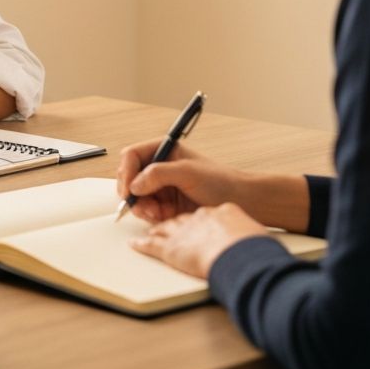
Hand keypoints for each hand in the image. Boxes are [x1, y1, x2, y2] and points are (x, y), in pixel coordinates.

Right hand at [116, 139, 248, 222]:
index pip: (132, 156)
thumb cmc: (221, 182)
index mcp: (164, 150)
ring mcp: (162, 187)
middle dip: (132, 192)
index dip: (126, 171)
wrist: (242, 203)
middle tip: (139, 204)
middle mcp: (159, 167)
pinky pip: (147, 210)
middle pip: (130, 177)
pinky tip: (161, 217)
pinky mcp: (166, 205)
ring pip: (136, 196)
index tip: (128, 188)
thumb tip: (135, 184)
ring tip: (155, 213)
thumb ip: (158, 174)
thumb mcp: (188, 172)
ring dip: (141, 206)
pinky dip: (149, 215)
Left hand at [130, 203, 269, 277]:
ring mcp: (181, 233)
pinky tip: (135, 244)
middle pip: (176, 217)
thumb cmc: (249, 243)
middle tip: (161, 221)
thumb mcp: (244, 224)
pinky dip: (141, 244)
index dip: (193, 219)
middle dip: (167, 218)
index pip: (197, 213)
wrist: (240, 253)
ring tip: (150, 229)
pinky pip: (150, 244)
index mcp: (213, 213)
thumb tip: (241, 232)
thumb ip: (237, 224)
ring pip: (161, 227)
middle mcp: (194, 220)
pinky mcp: (170, 249)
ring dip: (154, 228)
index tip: (197, 226)